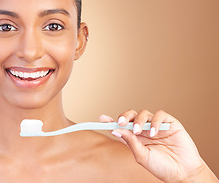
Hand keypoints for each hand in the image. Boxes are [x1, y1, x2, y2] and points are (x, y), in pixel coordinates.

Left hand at [99, 110, 217, 182]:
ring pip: (143, 113)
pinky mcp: (169, 123)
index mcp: (136, 138)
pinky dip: (154, 121)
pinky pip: (159, 115)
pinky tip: (154, 132)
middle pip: (131, 116)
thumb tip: (116, 130)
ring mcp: (156, 126)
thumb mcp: (142, 156)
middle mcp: (145, 130)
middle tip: (120, 122)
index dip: (112, 121)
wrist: (183, 172)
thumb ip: (130, 142)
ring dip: (138, 120)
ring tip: (139, 132)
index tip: (102, 119)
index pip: (121, 126)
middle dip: (124, 116)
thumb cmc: (162, 167)